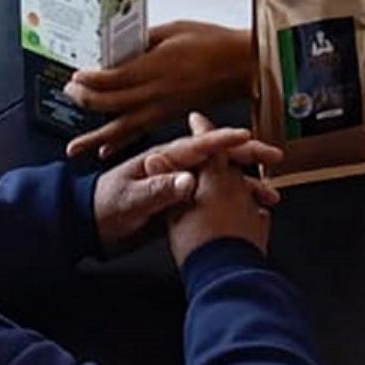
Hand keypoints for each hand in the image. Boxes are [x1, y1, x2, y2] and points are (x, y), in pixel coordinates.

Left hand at [65, 21, 251, 157]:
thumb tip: (118, 44)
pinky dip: (121, 142)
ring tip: (74, 148)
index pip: (111, 78)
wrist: (241, 66)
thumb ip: (143, 39)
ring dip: (95, 137)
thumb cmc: (212, 42)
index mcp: (154, 67)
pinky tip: (106, 150)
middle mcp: (154, 93)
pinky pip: (140, 132)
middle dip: (84, 100)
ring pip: (121, 127)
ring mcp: (162, 109)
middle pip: (109, 104)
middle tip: (68, 92)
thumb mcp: (173, 29)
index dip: (88, 80)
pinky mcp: (170, 117)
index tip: (74, 76)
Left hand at [93, 115, 280, 254]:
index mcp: (162, 159)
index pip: (199, 146)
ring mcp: (180, 184)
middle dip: (247, 156)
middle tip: (272, 158)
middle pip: (217, 158)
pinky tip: (250, 210)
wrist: (91, 226)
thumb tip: (188, 181)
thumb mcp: (130, 199)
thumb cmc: (104, 207)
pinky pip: (214, 197)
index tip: (246, 137)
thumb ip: (158, 190)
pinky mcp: (181, 202)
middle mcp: (175, 168)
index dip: (223, 140)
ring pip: (220, 180)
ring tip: (270, 194)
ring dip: (246, 184)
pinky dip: (234, 202)